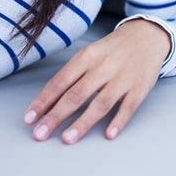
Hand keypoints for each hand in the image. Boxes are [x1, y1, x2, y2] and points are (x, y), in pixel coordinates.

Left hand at [23, 18, 171, 144]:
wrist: (145, 36)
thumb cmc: (111, 50)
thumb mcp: (89, 54)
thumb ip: (72, 75)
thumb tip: (49, 101)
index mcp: (86, 56)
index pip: (60, 81)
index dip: (44, 100)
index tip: (29, 118)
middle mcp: (102, 67)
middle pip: (76, 94)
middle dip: (56, 116)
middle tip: (40, 134)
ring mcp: (122, 78)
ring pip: (100, 103)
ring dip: (82, 122)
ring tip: (66, 139)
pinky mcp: (140, 88)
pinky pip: (128, 107)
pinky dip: (118, 121)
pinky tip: (108, 134)